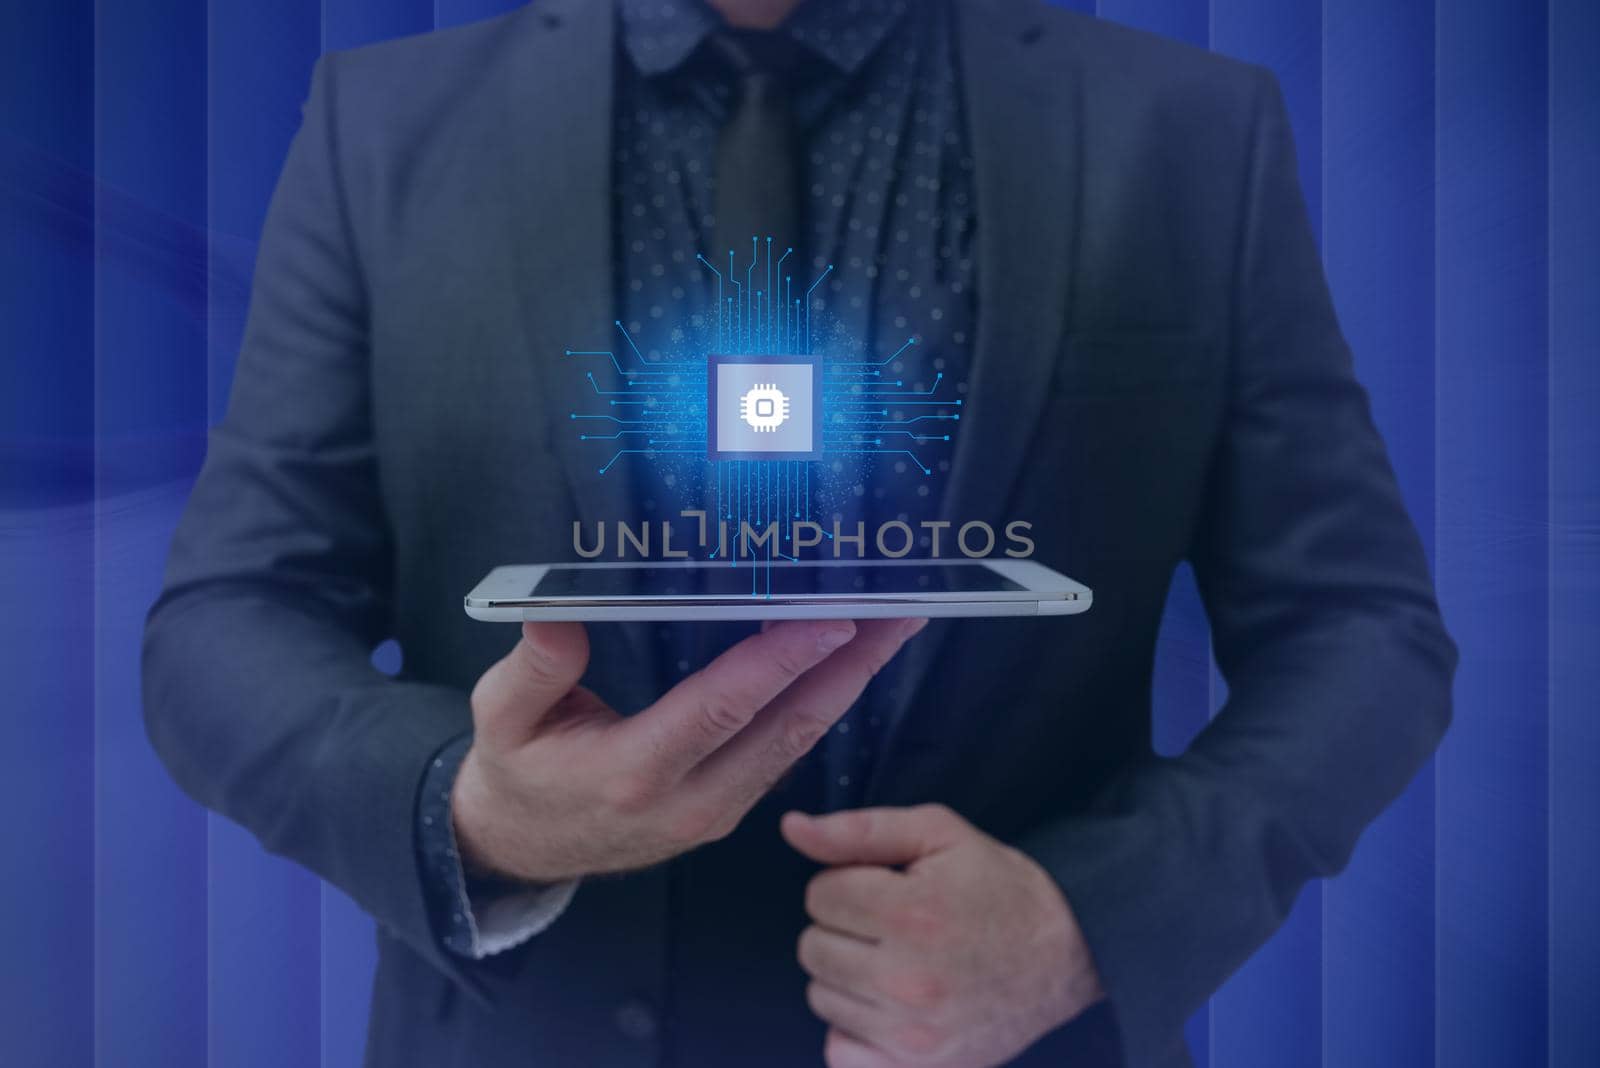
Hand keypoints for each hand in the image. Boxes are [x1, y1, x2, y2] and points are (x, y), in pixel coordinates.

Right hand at [452, 618, 925, 882]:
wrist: (524, 847)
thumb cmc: (517, 771)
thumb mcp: (502, 717)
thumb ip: (533, 667)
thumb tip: (556, 614)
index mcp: (634, 771)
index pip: (724, 706)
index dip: (783, 660)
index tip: (835, 617)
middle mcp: (691, 799)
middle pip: (788, 727)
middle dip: (851, 666)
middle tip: (901, 613)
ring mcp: (718, 810)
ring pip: (799, 742)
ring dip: (849, 683)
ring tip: (893, 628)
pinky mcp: (730, 808)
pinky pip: (787, 752)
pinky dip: (822, 702)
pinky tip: (847, 662)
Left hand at [782, 805, 1103, 1067]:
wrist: (1067, 954)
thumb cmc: (997, 886)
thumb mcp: (938, 834)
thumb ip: (858, 829)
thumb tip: (791, 828)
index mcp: (912, 914)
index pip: (819, 894)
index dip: (848, 882)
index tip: (887, 887)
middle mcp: (908, 980)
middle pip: (812, 947)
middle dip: (844, 927)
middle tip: (893, 924)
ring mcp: (912, 1035)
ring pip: (822, 996)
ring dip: (848, 975)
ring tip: (898, 960)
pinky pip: (839, 1054)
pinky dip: (854, 1031)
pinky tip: (890, 1007)